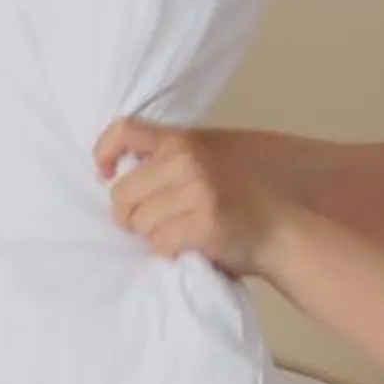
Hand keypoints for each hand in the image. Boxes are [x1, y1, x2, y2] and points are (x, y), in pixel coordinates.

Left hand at [94, 118, 288, 275]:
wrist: (279, 231)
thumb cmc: (233, 205)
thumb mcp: (201, 168)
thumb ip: (165, 164)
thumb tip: (115, 176)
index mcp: (182, 143)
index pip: (124, 131)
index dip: (103, 153)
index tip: (104, 174)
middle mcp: (187, 161)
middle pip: (122, 194)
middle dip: (131, 217)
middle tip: (156, 225)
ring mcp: (197, 191)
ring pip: (140, 223)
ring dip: (153, 237)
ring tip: (181, 234)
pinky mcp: (204, 222)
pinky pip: (160, 243)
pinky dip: (169, 252)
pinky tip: (190, 247)